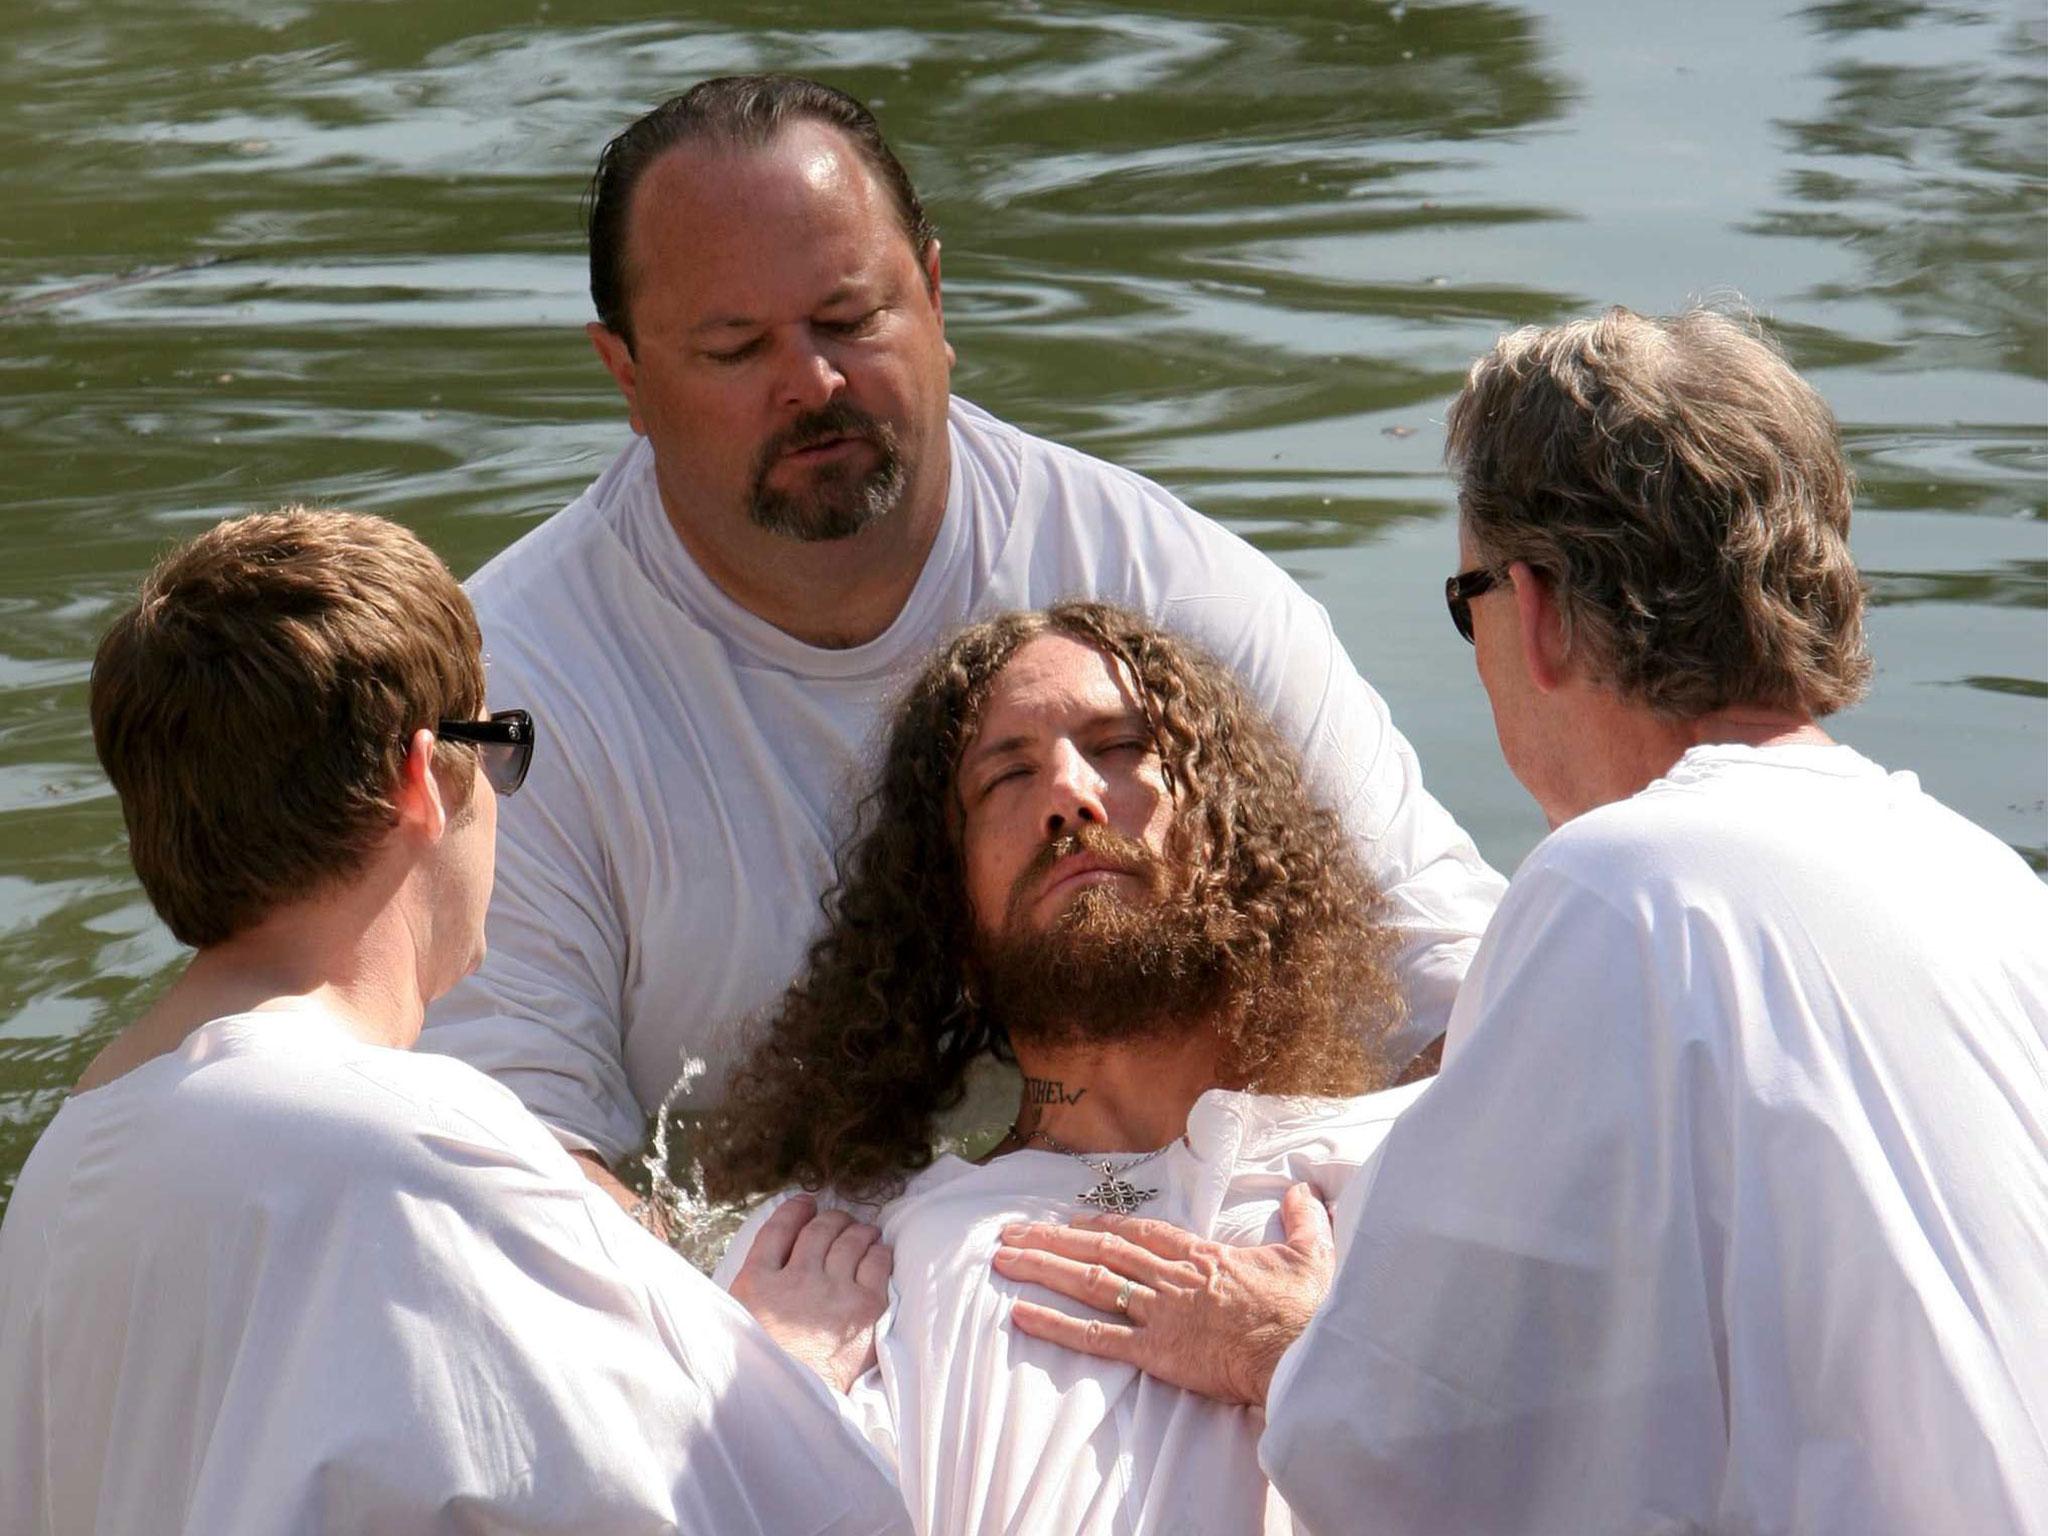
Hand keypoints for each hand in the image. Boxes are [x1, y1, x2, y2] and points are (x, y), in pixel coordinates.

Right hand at [729, 1195, 892, 1393]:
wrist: (795, 1408)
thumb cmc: (764, 1372)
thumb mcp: (739, 1325)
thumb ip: (751, 1292)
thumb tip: (765, 1266)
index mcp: (757, 1283)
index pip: (778, 1228)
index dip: (795, 1210)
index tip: (806, 1203)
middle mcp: (797, 1278)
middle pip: (819, 1230)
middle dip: (831, 1219)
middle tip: (839, 1220)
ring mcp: (833, 1291)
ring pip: (850, 1240)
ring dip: (858, 1231)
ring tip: (863, 1231)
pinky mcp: (865, 1307)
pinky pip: (876, 1262)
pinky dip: (878, 1251)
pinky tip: (878, 1251)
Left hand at [992, 1180, 1333, 1406]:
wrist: (1304, 1355)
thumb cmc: (1307, 1311)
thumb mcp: (1310, 1256)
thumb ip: (1303, 1221)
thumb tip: (1303, 1193)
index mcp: (1201, 1256)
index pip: (1140, 1234)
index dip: (1099, 1226)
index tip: (1068, 1222)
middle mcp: (1170, 1278)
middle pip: (1100, 1251)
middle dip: (1052, 1241)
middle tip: (1010, 1234)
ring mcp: (1159, 1313)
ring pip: (1089, 1282)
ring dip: (1043, 1268)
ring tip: (1003, 1260)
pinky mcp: (1156, 1351)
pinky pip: (1096, 1337)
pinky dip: (1055, 1324)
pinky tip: (1021, 1314)